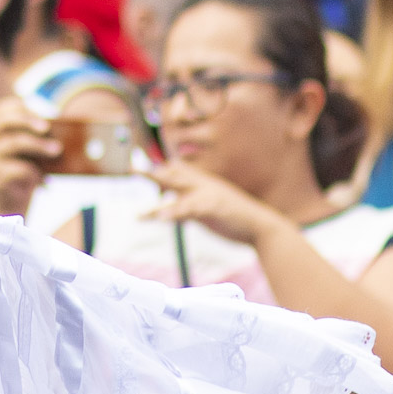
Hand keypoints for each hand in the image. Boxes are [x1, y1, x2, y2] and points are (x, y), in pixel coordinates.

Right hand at [0, 97, 59, 216]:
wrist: (11, 207)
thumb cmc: (24, 174)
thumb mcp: (30, 152)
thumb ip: (37, 138)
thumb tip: (63, 128)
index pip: (2, 109)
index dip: (21, 107)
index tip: (41, 112)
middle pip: (5, 121)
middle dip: (28, 120)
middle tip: (47, 127)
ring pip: (14, 143)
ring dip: (39, 145)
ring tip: (57, 150)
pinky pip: (18, 168)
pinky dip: (34, 172)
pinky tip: (44, 180)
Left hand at [143, 161, 284, 245]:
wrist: (261, 226)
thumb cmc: (233, 219)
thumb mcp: (206, 211)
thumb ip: (186, 208)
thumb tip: (166, 212)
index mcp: (203, 184)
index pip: (178, 172)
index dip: (160, 170)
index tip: (140, 167)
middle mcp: (204, 184)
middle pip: (174, 174)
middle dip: (152, 172)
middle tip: (131, 168)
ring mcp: (208, 194)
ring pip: (179, 186)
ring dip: (159, 183)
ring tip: (140, 190)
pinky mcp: (212, 207)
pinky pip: (189, 207)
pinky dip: (173, 211)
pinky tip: (160, 216)